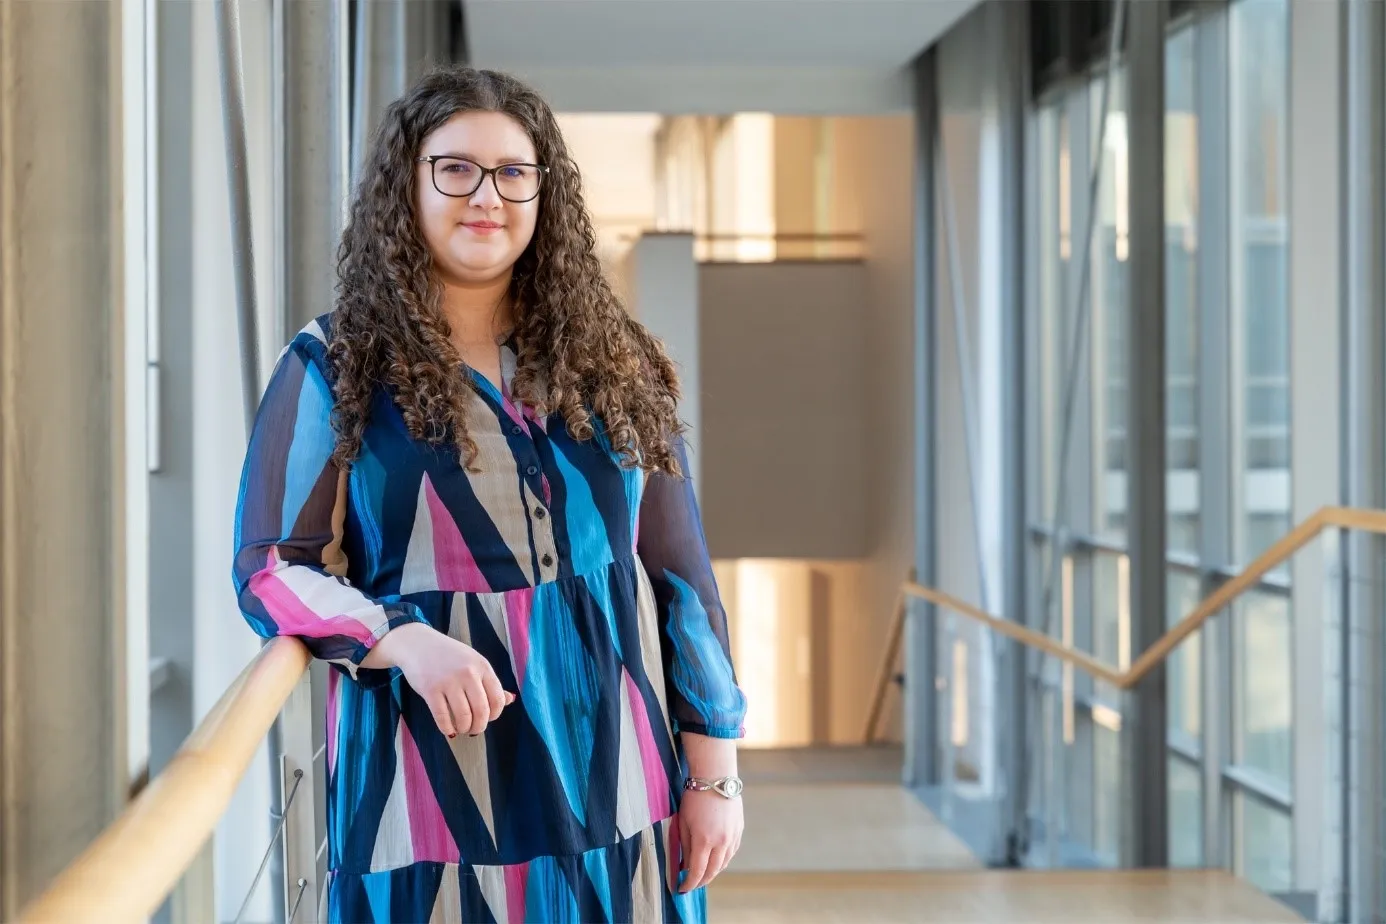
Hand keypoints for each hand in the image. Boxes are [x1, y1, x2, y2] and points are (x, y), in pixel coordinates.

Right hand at [364, 622, 514, 736]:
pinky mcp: (430, 690)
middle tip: (474, 730)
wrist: (417, 644)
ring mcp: (448, 681)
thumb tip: (510, 700)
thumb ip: (490, 682)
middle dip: (479, 726)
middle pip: (481, 711)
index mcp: (482, 666)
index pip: (497, 699)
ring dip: (464, 728)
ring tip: (461, 729)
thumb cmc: (449, 656)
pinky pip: (443, 718)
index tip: (488, 718)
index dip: (495, 715)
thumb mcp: (473, 662)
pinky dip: (447, 729)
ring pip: (463, 717)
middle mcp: (468, 673)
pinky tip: (448, 729)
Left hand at [677, 789, 742, 892]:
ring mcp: (732, 837)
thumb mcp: (683, 822)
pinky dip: (722, 860)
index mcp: (704, 840)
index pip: (697, 872)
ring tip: (702, 873)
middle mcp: (721, 842)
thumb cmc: (694, 797)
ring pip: (724, 864)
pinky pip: (731, 852)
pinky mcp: (739, 830)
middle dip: (701, 881)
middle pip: (713, 872)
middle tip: (691, 884)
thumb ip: (684, 846)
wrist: (716, 777)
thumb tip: (684, 865)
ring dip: (713, 871)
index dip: (689, 884)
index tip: (682, 889)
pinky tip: (715, 859)